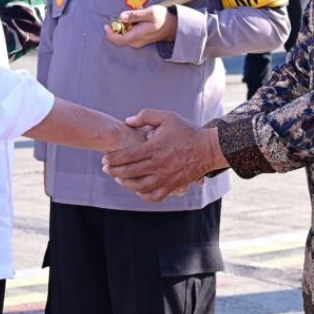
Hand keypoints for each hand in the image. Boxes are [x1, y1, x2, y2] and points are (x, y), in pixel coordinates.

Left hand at [102, 109, 219, 201]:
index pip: (127, 156)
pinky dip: (143, 195)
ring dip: (126, 184)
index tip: (105, 159)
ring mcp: (166, 178)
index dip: (113, 159)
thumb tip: (127, 121)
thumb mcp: (167, 117)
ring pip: (139, 187)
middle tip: (105, 169)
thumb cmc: (186, 131)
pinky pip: (154, 196)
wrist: (208, 149)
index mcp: (155, 148)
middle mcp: (159, 165)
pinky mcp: (173, 186)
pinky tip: (137, 189)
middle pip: (129, 173)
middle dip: (114, 171)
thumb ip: (146, 116)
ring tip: (118, 179)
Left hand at [104, 5, 176, 48]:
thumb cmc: (162, 18)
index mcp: (137, 35)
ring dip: (125, 24)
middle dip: (118, 25)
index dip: (110, 34)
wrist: (172, 26)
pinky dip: (129, 25)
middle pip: (119, 37)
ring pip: (124, 34)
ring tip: (137, 14)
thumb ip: (135, 15)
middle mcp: (136, 41)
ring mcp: (137, 41)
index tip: (107, 25)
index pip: (118, 40)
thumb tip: (121, 17)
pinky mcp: (138, 39)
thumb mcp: (150, 13)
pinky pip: (128, 33)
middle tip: (127, 14)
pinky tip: (138, 18)